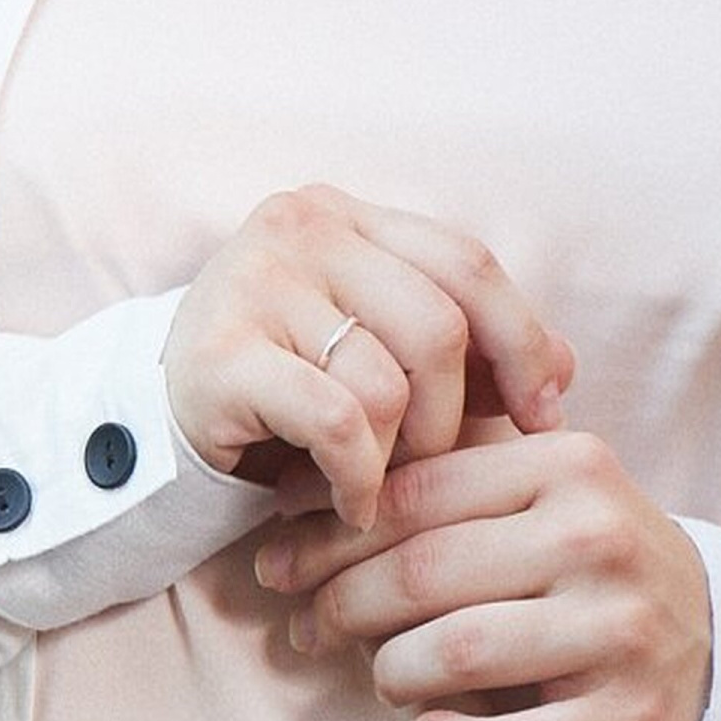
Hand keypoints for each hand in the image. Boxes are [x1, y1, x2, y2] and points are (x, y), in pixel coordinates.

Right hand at [163, 185, 574, 532]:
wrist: (154, 432)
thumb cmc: (284, 399)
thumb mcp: (379, 360)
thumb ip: (466, 353)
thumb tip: (566, 369)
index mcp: (350, 216)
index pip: (468, 262)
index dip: (521, 340)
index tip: (546, 413)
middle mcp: (301, 228)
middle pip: (439, 324)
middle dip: (454, 415)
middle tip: (433, 468)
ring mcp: (255, 282)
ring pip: (390, 380)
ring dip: (400, 458)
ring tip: (379, 488)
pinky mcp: (223, 353)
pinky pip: (338, 421)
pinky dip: (358, 477)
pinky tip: (348, 504)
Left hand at [254, 429, 712, 720]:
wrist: (716, 651)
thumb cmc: (593, 570)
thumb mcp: (545, 496)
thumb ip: (448, 479)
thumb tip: (294, 488)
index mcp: (569, 467)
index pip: (416, 494)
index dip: (329, 533)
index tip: (278, 561)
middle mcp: (598, 540)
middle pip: (423, 573)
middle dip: (340, 604)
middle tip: (306, 628)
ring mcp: (618, 632)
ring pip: (454, 654)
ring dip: (391, 673)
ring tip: (382, 679)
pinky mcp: (628, 719)